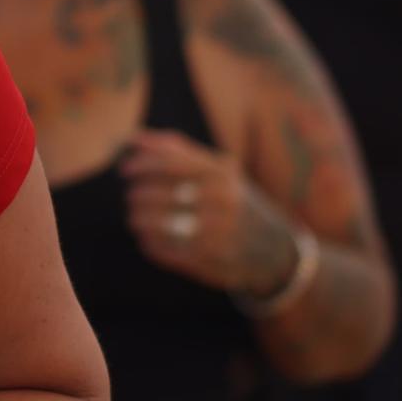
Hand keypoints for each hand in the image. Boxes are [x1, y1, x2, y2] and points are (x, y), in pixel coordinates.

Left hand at [121, 130, 297, 298]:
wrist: (276, 250)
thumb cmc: (232, 199)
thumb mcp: (216, 170)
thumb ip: (176, 151)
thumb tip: (134, 138)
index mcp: (221, 176)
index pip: (169, 164)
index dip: (141, 165)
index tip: (125, 170)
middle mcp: (222, 203)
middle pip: (162, 195)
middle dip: (137, 195)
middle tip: (130, 196)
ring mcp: (218, 234)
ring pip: (161, 225)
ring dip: (140, 220)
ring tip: (134, 217)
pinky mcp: (212, 263)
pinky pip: (168, 253)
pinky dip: (151, 245)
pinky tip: (147, 239)